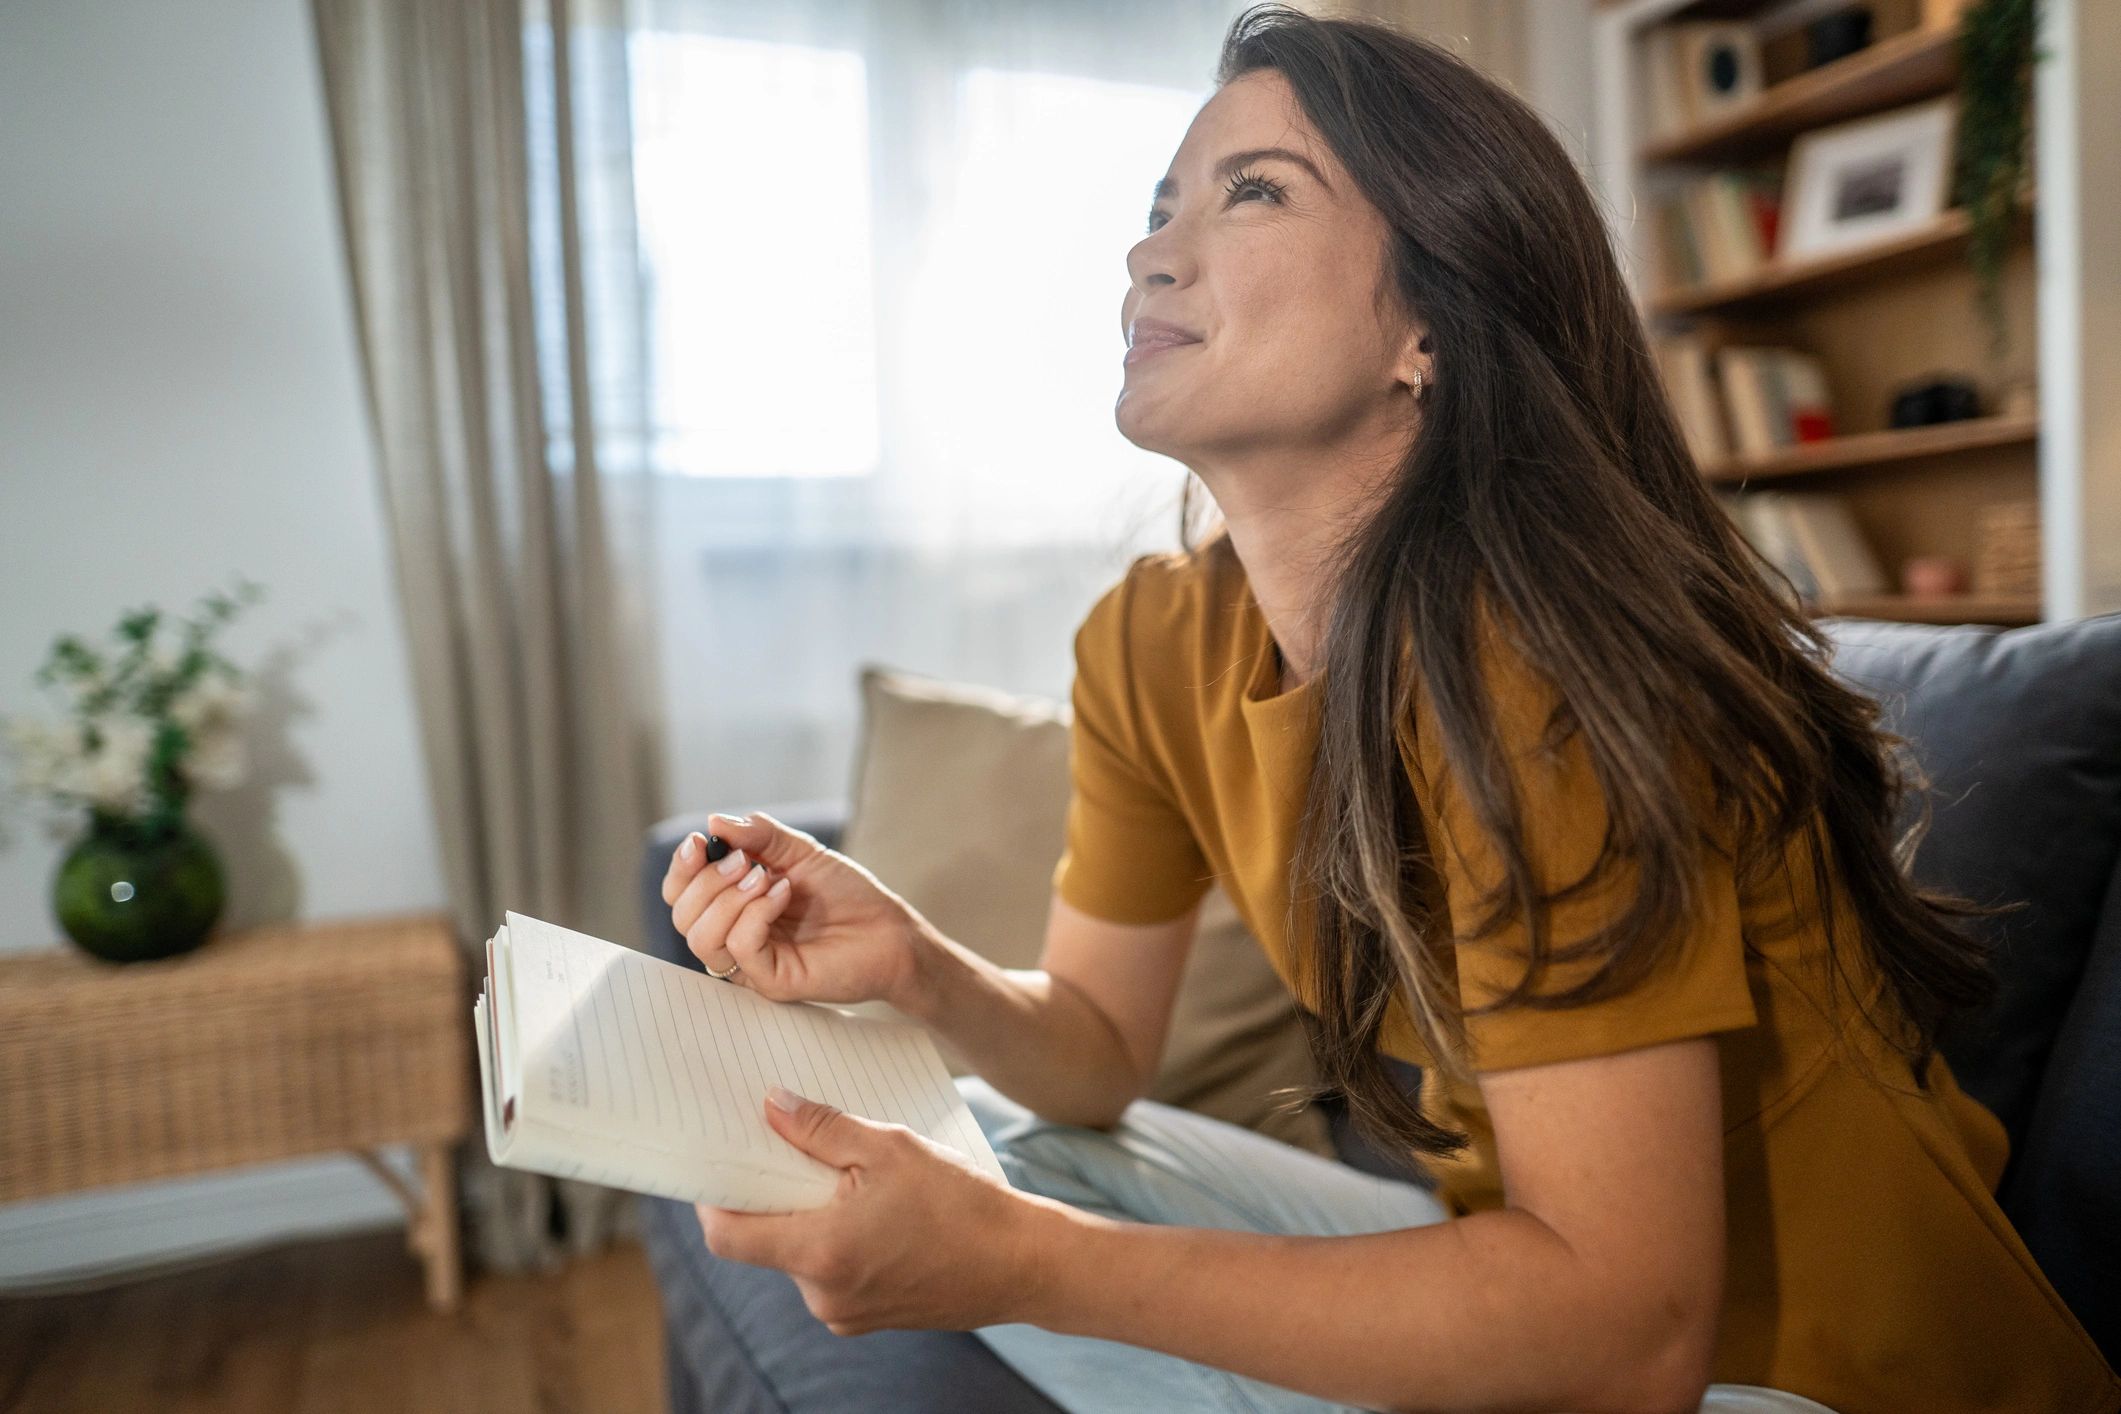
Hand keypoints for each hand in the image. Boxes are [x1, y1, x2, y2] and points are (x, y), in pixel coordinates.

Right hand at [660, 812, 932, 1009]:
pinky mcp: (770, 980)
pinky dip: (755, 914)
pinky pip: (738, 948)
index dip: (681, 869)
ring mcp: (749, 962)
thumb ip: (759, 836)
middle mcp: (733, 934)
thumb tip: (716, 822)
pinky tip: (783, 895)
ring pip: (700, 936)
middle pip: (682, 915)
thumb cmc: (847, 895)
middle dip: (707, 880)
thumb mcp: (800, 852)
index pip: (680, 894)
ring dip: (728, 898)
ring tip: (767, 879)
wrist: (889, 929)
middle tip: (745, 861)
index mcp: (732, 905)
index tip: (700, 842)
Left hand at [697, 1085, 1064, 1334]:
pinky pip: (832, 1274)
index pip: (727, 1235)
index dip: (713, 1198)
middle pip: (766, 1241)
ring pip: (802, 1256)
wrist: (1023, 1263)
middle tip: (799, 1150)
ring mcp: (845, 1313)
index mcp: (819, 1252)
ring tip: (854, 1179)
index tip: (720, 1162)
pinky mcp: (869, 1318)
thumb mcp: (889, 1148)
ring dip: (813, 1217)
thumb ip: (822, 1128)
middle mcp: (823, 1294)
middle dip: (777, 1195)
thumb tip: (772, 1106)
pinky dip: (840, 1240)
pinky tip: (878, 1212)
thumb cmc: (961, 1203)